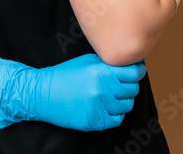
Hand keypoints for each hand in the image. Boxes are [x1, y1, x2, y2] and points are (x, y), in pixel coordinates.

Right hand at [0, 53, 145, 130]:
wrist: (44, 94)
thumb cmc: (65, 75)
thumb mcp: (87, 61)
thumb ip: (108, 63)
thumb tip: (131, 63)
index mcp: (100, 71)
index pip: (133, 73)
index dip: (138, 71)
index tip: (137, 71)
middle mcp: (101, 89)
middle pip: (132, 89)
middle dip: (130, 85)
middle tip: (122, 83)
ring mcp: (98, 107)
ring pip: (126, 105)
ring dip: (123, 100)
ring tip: (112, 95)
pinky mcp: (95, 121)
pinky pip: (117, 119)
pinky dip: (115, 114)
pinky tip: (107, 106)